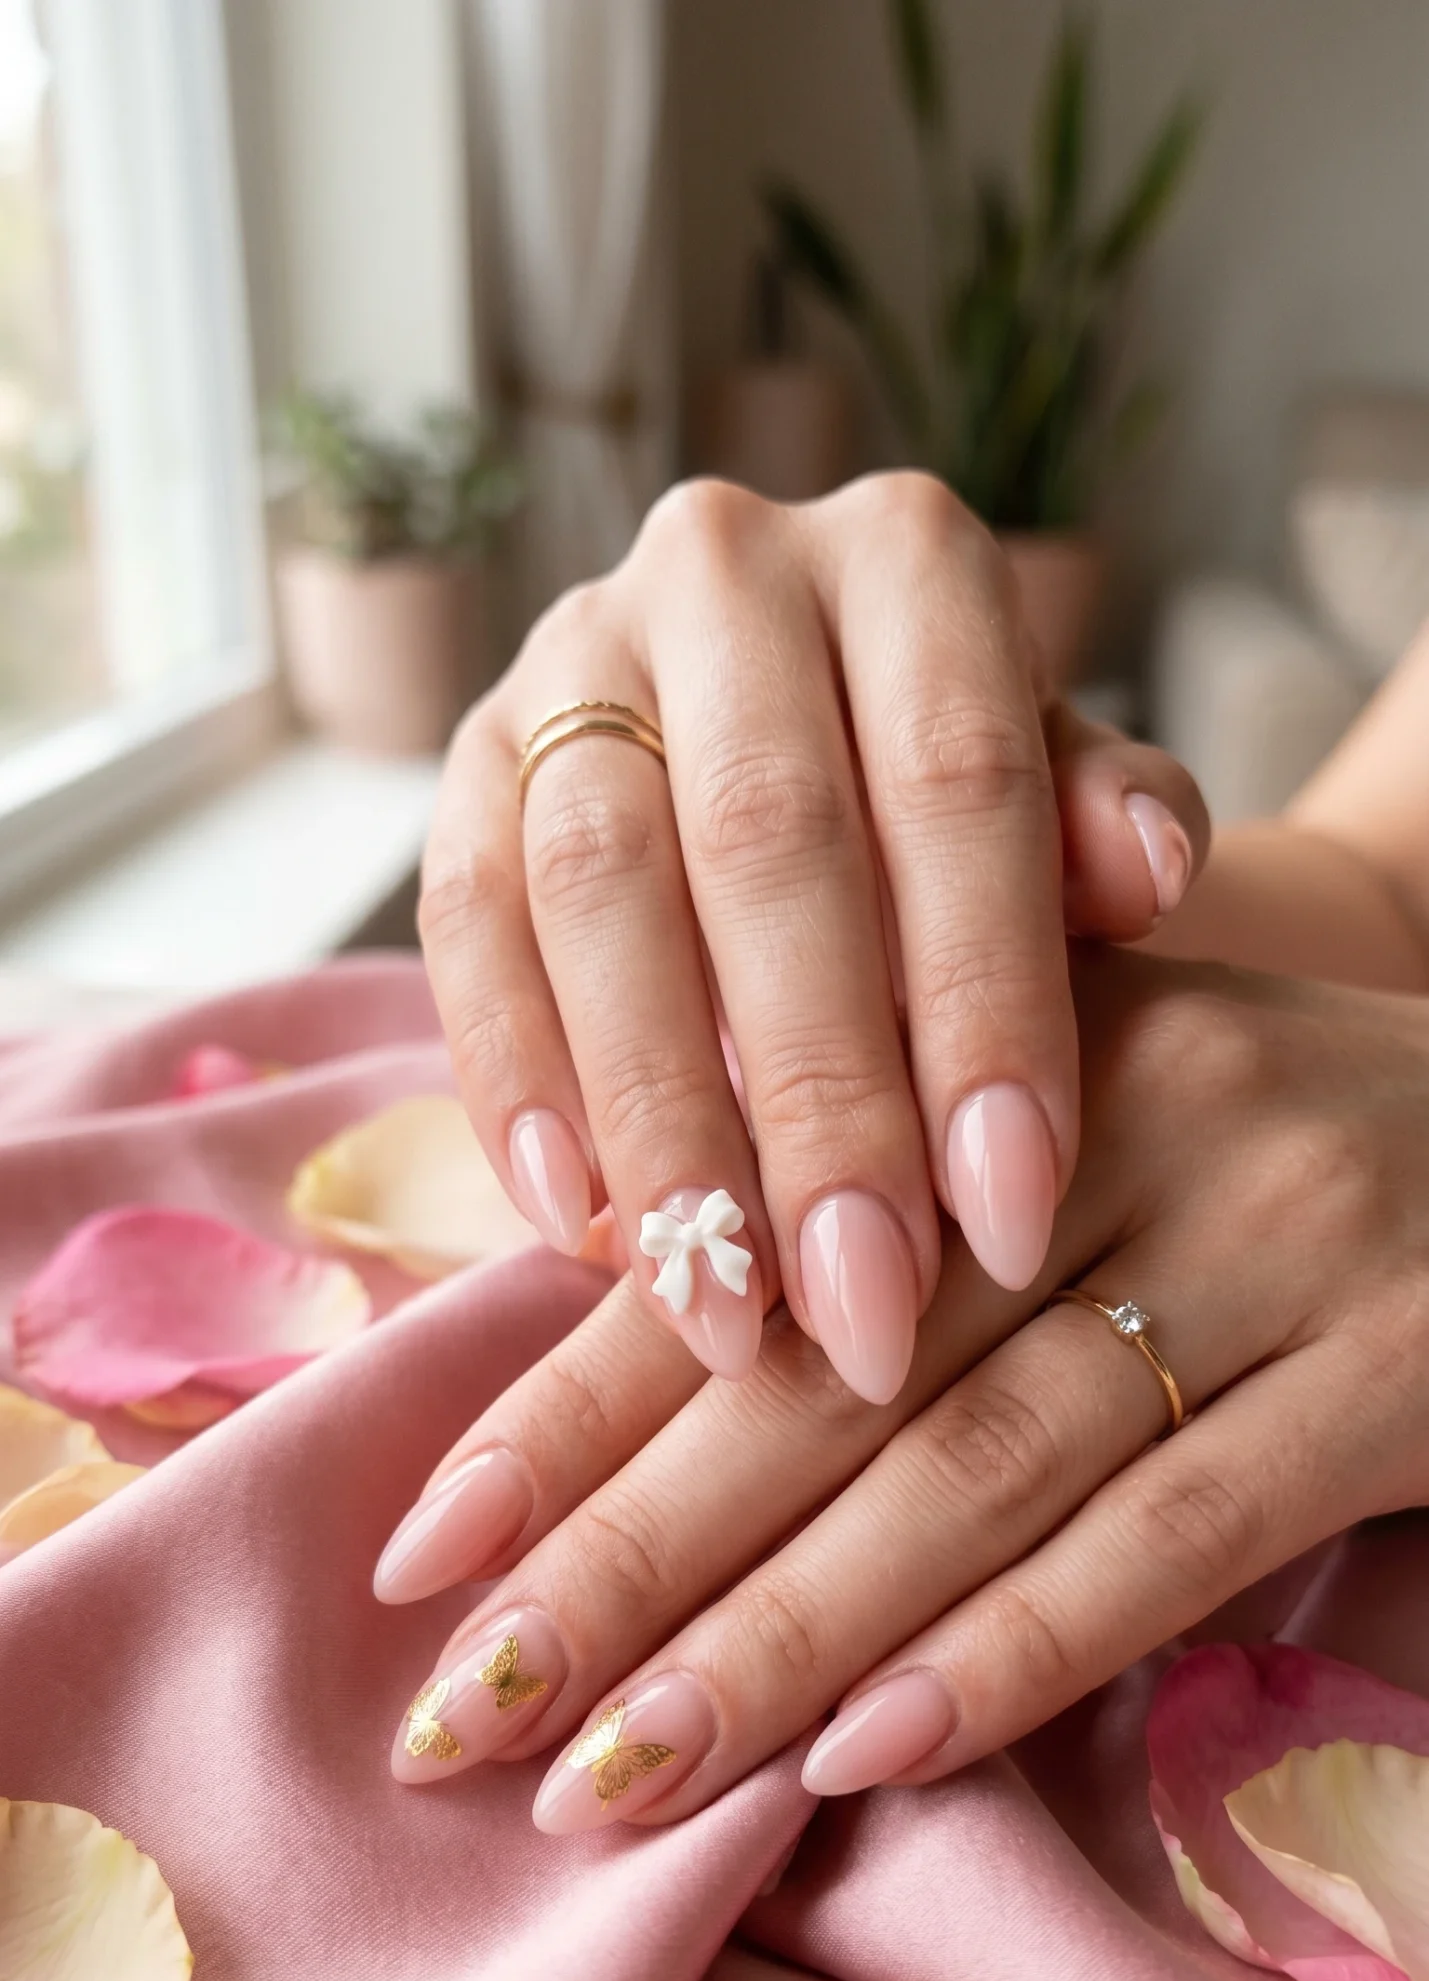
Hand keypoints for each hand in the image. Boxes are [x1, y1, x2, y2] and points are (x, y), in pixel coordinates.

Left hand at [376, 949, 1428, 1829]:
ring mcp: (1283, 1243)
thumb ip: (886, 1211)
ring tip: (612, 1781)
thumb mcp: (1084, 1127)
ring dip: (781, 1640)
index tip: (417, 1554)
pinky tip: (865, 1757)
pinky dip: (1014, 1650)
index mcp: (1008, 1052)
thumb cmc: (1275, 1166)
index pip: (748, 1245)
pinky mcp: (1400, 1376)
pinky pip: (1175, 1532)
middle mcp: (1135, 1125)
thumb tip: (630, 1372)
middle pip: (830, 1375)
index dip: (568, 1405)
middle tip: (460, 1718)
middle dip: (626, 1559)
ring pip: (979, 1466)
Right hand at [419, 473, 1206, 1400]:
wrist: (811, 726)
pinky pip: (466, 924)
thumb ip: (1105, 830)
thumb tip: (1149, 873)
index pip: (956, 786)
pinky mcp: (468, 758)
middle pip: (765, 845)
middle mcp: (726, 570)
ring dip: (660, 1123)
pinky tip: (581, 1230)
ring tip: (721, 1311)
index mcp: (906, 558)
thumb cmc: (958, 803)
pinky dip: (519, 1086)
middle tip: (862, 1313)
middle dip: (816, 1103)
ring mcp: (574, 655)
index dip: (982, 1011)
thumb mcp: (1063, 797)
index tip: (1006, 1221)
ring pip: (596, 891)